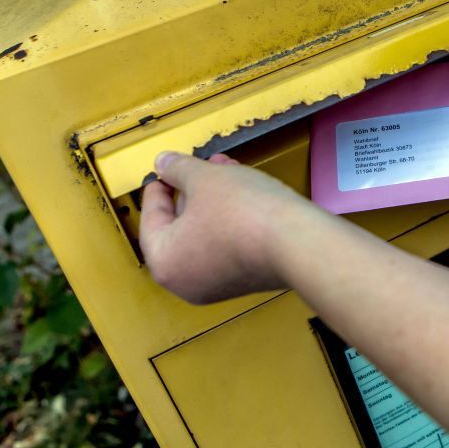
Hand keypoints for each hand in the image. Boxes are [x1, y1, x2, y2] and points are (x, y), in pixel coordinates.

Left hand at [139, 152, 324, 303]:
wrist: (297, 243)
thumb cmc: (242, 213)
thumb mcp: (204, 179)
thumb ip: (178, 169)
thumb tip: (163, 163)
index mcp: (165, 262)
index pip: (151, 218)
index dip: (159, 186)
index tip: (165, 170)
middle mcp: (186, 282)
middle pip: (180, 227)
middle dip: (193, 191)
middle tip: (201, 167)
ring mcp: (218, 285)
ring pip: (206, 234)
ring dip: (214, 201)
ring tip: (228, 171)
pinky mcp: (246, 280)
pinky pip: (227, 245)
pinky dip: (230, 220)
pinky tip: (246, 193)